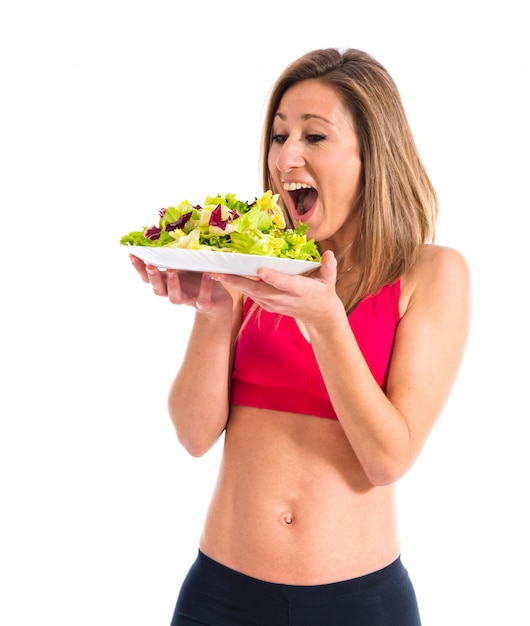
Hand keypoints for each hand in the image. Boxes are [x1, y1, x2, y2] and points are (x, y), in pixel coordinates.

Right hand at [129, 254, 232, 314]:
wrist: (219, 300)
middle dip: (153, 278)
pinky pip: (202, 299)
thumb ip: (177, 254)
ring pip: (175, 297)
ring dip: (172, 284)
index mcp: (167, 282)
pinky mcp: (203, 306)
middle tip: (150, 266)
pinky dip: (205, 288)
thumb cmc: (198, 278)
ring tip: (172, 271)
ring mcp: (188, 300)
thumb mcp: (187, 264)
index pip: (147, 277)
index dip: (138, 268)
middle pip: (158, 289)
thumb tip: (168, 230)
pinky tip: (207, 274)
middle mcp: (173, 293)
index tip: (132, 254)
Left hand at [211, 250, 341, 323]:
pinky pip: (250, 295)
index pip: (283, 283)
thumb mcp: (329, 280)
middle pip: (258, 289)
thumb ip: (329, 267)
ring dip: (233, 283)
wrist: (319, 316)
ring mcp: (273, 304)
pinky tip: (225, 278)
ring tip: (215, 273)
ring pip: (250, 293)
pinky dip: (238, 287)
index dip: (272, 277)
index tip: (260, 271)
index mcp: (297, 290)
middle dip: (238, 281)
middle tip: (219, 272)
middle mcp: (282, 298)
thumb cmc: (323, 293)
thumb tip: (329, 254)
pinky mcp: (267, 305)